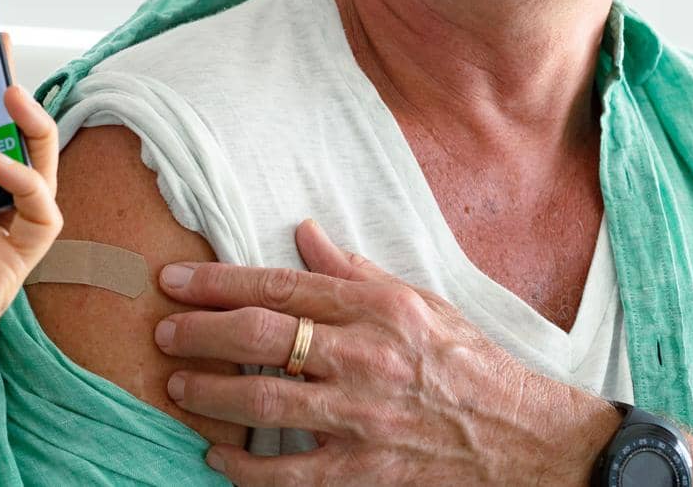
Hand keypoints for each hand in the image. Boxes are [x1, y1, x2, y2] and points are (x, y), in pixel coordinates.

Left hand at [154, 219, 617, 484]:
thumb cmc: (471, 366)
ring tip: (179, 387)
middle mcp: (366, 359)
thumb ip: (352, 270)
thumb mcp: (419, 302)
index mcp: (377, 309)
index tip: (174, 279)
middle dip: (200, 333)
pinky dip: (244, 468)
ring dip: (209, 395)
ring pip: (263, 404)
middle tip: (163, 331)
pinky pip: (288, 475)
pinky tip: (217, 455)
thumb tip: (302, 231)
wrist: (529, 442)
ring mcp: (363, 419)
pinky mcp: (364, 474)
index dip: (217, 282)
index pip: (279, 287)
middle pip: (260, 339)